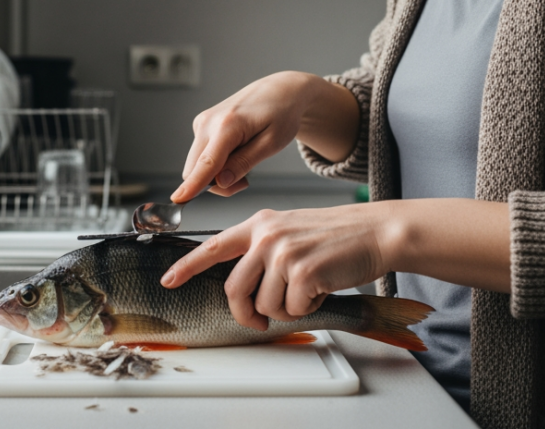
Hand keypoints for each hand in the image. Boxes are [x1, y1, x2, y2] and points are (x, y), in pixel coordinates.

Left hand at [161, 199, 513, 330]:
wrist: (375, 231)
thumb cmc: (336, 237)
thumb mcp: (291, 230)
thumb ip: (263, 250)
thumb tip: (244, 288)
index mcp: (259, 224)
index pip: (213, 246)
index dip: (187, 265)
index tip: (168, 279)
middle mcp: (265, 236)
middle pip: (234, 289)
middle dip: (245, 313)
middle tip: (260, 320)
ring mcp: (282, 252)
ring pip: (265, 305)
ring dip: (287, 308)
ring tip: (309, 289)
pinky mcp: (302, 271)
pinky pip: (293, 309)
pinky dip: (309, 308)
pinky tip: (323, 288)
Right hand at [171, 72, 358, 203]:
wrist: (278, 91)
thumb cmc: (281, 115)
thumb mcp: (272, 143)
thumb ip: (244, 163)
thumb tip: (220, 182)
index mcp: (227, 125)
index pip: (206, 163)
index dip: (192, 185)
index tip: (177, 200)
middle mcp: (208, 122)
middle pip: (195, 169)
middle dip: (215, 184)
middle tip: (245, 180)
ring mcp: (202, 122)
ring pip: (196, 165)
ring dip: (216, 175)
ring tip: (245, 163)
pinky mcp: (201, 125)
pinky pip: (201, 156)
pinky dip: (215, 163)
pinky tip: (236, 152)